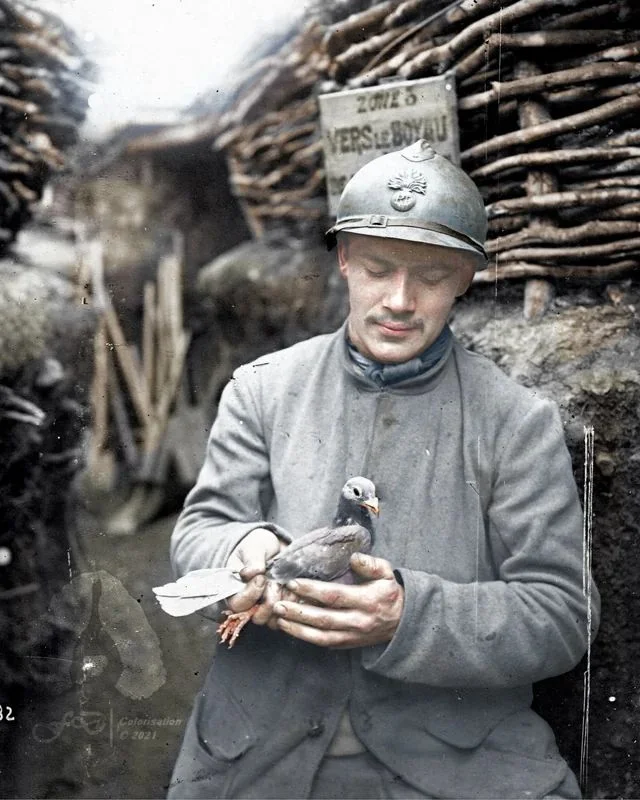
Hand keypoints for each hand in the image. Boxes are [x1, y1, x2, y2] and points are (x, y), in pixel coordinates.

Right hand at [225, 528, 289, 627]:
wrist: (275, 548)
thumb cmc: (258, 547)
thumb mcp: (253, 548)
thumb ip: (251, 560)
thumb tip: (249, 573)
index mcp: (235, 591)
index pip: (237, 605)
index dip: (250, 594)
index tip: (261, 578)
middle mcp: (250, 605)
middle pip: (257, 617)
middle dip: (269, 599)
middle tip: (274, 581)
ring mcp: (267, 609)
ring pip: (274, 620)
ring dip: (283, 601)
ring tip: (286, 584)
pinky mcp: (282, 609)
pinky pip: (289, 616)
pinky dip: (294, 602)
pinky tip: (295, 587)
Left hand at [273, 553, 403, 647]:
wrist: (402, 621)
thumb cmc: (388, 592)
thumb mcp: (386, 573)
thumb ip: (371, 564)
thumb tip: (354, 557)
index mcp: (367, 600)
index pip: (335, 596)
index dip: (312, 591)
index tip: (293, 583)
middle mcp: (358, 621)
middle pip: (324, 619)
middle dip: (298, 612)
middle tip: (278, 604)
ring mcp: (353, 635)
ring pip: (321, 636)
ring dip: (298, 629)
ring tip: (279, 619)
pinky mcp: (349, 644)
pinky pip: (325, 644)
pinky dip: (307, 638)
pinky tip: (291, 630)